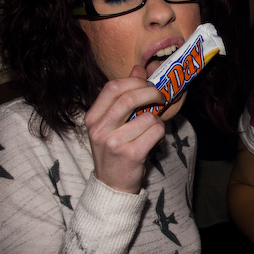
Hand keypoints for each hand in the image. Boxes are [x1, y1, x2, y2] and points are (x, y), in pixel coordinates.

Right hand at [85, 65, 166, 193]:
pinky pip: (155, 131)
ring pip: (147, 116)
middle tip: (161, 97)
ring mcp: (114, 143)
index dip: (134, 81)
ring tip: (153, 126)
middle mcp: (100, 129)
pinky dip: (161, 131)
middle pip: (129, 98)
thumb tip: (139, 68)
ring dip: (157, 118)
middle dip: (151, 92)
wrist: (112, 184)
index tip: (147, 84)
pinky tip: (155, 138)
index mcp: (93, 117)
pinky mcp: (131, 154)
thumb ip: (124, 95)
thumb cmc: (115, 149)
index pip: (112, 87)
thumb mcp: (112, 123)